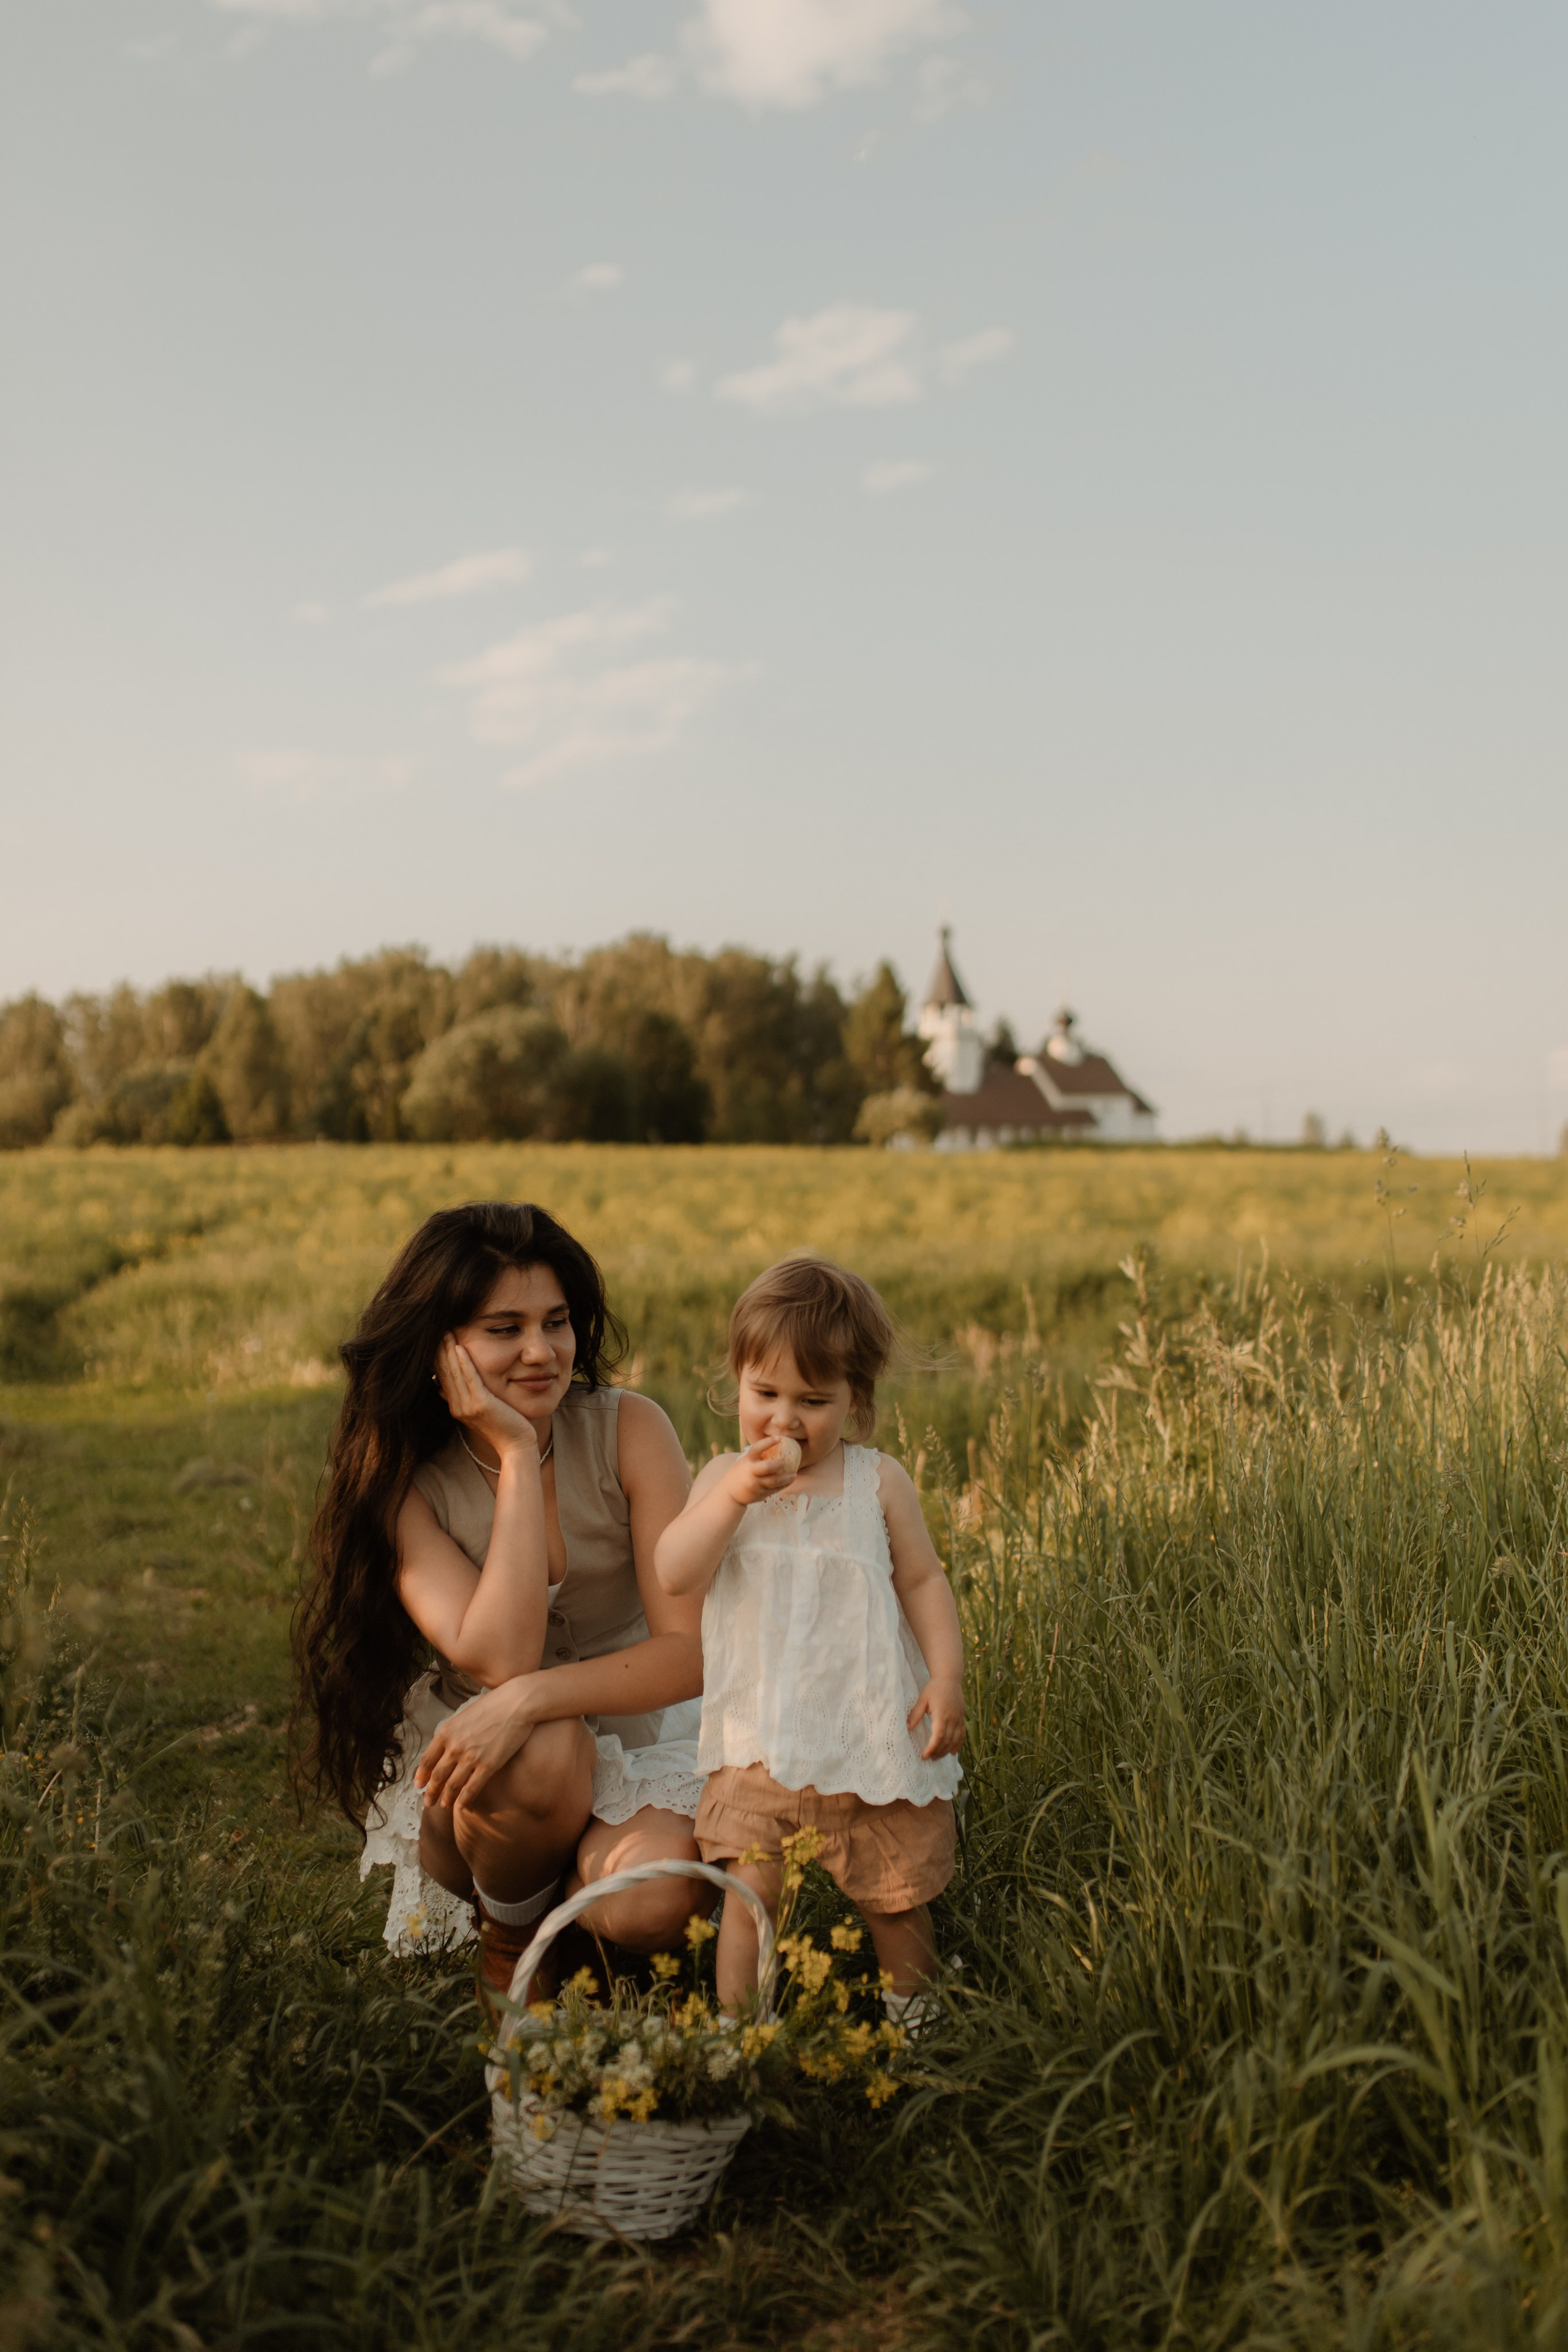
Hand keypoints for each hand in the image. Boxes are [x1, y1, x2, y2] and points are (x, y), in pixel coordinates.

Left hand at [415, 1675, 544, 1810]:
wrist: (517, 1703)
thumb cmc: (493, 1705)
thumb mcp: (464, 1716)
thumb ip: (453, 1733)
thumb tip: (447, 1748)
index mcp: (446, 1732)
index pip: (427, 1760)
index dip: (421, 1775)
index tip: (419, 1785)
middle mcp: (455, 1747)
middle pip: (437, 1776)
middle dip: (431, 1792)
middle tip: (428, 1801)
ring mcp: (471, 1757)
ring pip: (453, 1785)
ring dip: (447, 1798)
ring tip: (445, 1805)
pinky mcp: (488, 1765)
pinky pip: (472, 1788)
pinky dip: (465, 1800)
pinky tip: (462, 1806)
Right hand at [435, 1335, 541, 1465]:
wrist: (516, 1446)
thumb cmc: (504, 1426)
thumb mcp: (480, 1411)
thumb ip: (465, 1398)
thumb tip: (443, 1388)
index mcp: (456, 1407)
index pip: (442, 1377)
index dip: (438, 1357)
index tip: (437, 1339)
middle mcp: (458, 1406)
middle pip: (444, 1372)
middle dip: (440, 1350)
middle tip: (439, 1329)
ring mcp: (467, 1407)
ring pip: (454, 1373)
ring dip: (448, 1351)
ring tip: (446, 1332)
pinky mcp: (481, 1405)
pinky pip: (469, 1378)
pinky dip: (463, 1362)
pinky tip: (459, 1347)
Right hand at [722, 1437, 801, 1507]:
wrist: (730, 1494)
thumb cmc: (741, 1473)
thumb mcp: (744, 1462)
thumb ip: (756, 1457)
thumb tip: (775, 1445)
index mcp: (747, 1461)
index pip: (757, 1448)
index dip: (768, 1442)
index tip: (779, 1438)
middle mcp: (751, 1472)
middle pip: (767, 1467)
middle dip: (778, 1464)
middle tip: (785, 1461)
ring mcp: (756, 1484)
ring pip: (774, 1481)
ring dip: (786, 1478)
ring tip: (794, 1475)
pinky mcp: (760, 1494)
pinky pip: (775, 1489)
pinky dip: (784, 1485)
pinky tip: (789, 1481)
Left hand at [908, 1675, 964, 1760]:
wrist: (949, 1678)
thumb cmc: (934, 1688)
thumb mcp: (922, 1699)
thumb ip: (915, 1714)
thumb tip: (907, 1728)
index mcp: (941, 1714)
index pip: (938, 1736)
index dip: (932, 1748)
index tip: (925, 1756)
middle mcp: (952, 1718)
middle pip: (947, 1741)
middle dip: (938, 1752)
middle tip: (929, 1759)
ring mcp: (959, 1719)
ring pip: (955, 1740)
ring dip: (946, 1751)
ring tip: (937, 1757)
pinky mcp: (962, 1718)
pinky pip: (962, 1735)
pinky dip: (958, 1745)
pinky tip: (953, 1753)